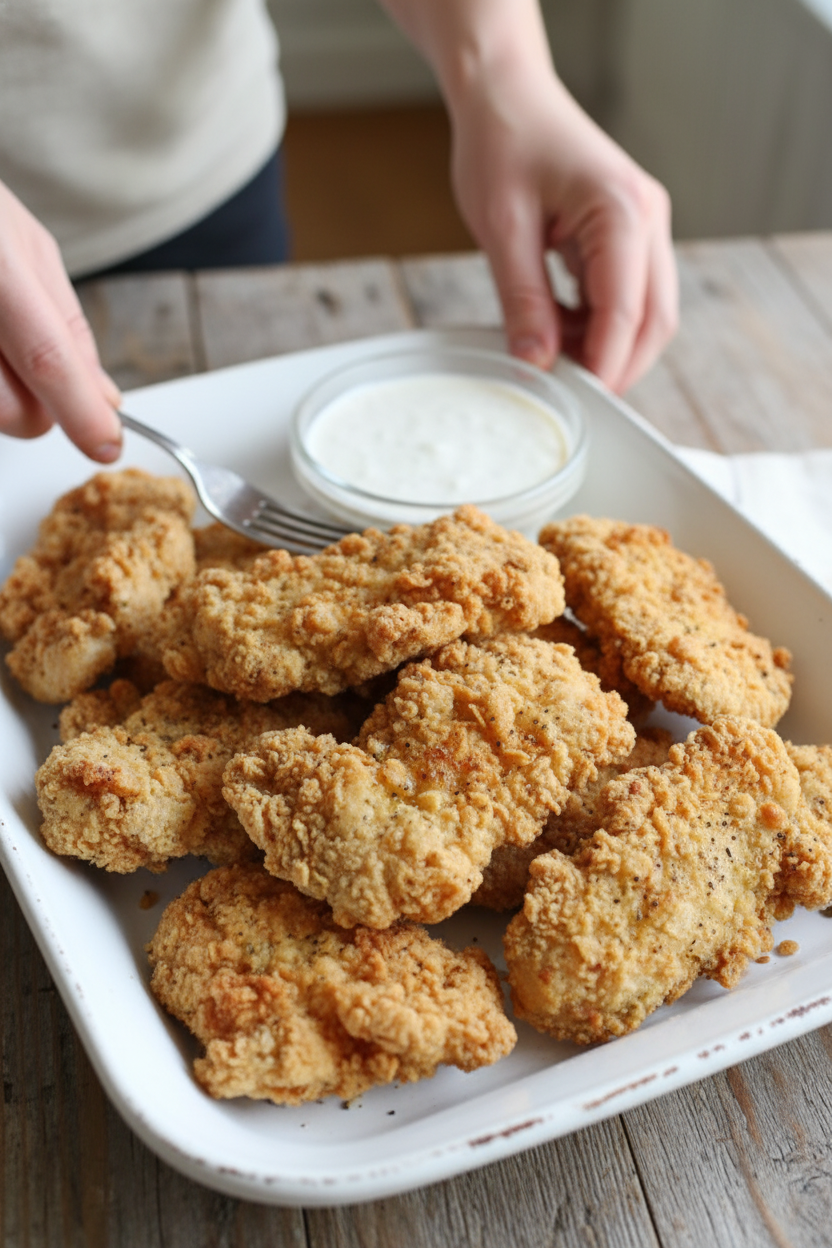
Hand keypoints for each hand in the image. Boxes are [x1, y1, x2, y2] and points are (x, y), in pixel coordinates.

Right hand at [0, 180, 122, 458]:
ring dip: (3, 398)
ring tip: (1, 342)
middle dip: (39, 412)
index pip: (47, 360)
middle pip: (11, 409)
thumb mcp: (25, 245)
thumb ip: (67, 326)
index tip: (106, 442)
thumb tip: (101, 396)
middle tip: (41, 380)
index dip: (81, 413)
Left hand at [378, 0, 677, 392]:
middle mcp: (647, 220)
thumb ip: (523, 300)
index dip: (602, 365)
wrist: (506, 94)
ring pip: (646, 313)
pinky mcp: (627, 235)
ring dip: (605, 346)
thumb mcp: (502, 227)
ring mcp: (643, 227)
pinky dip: (595, 324)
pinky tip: (554, 328)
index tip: (574, 400)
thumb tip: (536, 363)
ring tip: (550, 354)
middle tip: (570, 397)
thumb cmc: (503, 142)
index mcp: (622, 211)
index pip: (626, 313)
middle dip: (617, 366)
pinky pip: (625, 296)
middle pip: (655, 321)